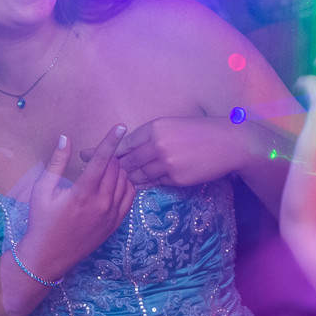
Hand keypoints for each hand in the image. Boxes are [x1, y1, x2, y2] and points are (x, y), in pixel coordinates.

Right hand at [15, 125, 134, 281]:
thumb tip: (65, 137)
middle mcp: (102, 203)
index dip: (111, 141)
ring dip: (116, 169)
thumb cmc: (41, 221)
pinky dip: (125, 184)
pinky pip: (129, 197)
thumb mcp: (42, 190)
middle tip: (91, 157)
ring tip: (101, 168)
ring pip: (124, 181)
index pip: (102, 160)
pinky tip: (113, 181)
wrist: (48, 256)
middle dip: (106, 156)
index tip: (121, 126)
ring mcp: (111, 215)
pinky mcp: (115, 224)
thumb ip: (57, 162)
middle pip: (115, 168)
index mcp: (82, 193)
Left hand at [81, 116, 260, 187]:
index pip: (125, 142)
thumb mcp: (173, 126)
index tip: (86, 154)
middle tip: (89, 174)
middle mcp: (157, 144)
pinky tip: (134, 189)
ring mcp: (166, 162)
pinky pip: (155, 182)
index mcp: (155, 127)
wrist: (229, 143)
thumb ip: (152, 136)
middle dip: (109, 168)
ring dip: (126, 180)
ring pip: (139, 174)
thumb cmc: (201, 131)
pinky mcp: (176, 178)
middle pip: (127, 160)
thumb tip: (131, 147)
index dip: (105, 150)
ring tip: (110, 185)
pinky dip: (145, 185)